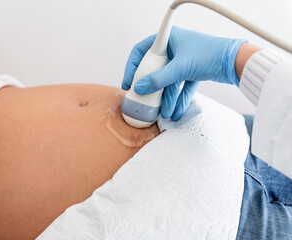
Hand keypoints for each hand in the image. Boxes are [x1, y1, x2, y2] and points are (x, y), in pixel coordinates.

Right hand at [122, 26, 246, 120]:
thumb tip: (140, 89)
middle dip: (151, 89)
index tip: (128, 83)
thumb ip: (158, 80)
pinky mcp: (192, 72)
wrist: (236, 61)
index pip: (142, 51)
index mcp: (168, 39)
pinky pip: (181, 86)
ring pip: (168, 81)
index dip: (132, 67)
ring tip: (163, 113)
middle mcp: (174, 49)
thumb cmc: (210, 54)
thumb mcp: (180, 68)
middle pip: (154, 70)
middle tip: (143, 100)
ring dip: (166, 98)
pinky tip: (175, 112)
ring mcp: (183, 61)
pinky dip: (178, 98)